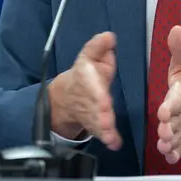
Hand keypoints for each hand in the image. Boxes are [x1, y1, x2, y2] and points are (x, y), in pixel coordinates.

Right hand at [48, 31, 121, 149]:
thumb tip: (110, 36)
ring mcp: (91, 113)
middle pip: (95, 107)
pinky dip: (108, 139)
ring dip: (103, 129)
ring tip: (110, 135)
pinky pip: (101, 133)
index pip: (91, 86)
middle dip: (101, 114)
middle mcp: (88, 98)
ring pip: (97, 123)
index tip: (105, 101)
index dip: (98, 95)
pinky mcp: (96, 125)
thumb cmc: (85, 73)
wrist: (66, 97)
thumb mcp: (90, 55)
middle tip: (107, 121)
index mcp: (86, 79)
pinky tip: (114, 144)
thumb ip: (99, 46)